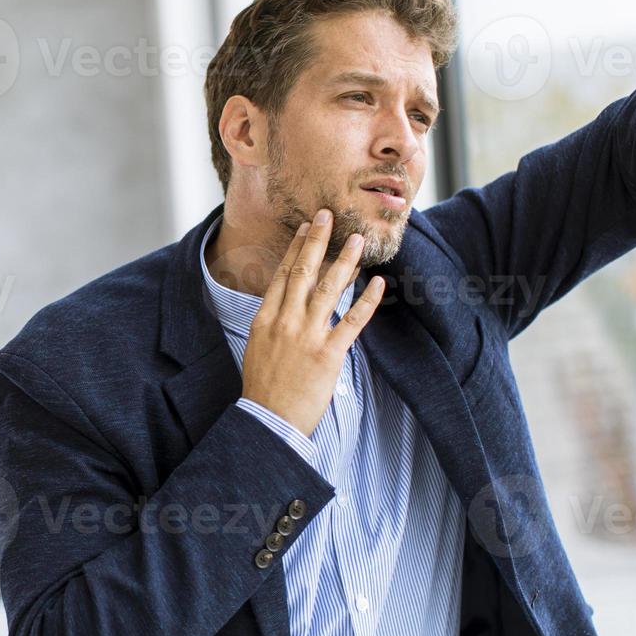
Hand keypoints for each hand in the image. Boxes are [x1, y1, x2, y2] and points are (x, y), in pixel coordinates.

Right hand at [240, 209, 385, 435]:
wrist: (267, 419)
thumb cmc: (262, 387)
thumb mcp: (257, 347)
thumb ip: (271, 322)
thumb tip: (285, 304)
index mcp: (266, 319)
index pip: (283, 275)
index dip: (297, 248)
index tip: (307, 227)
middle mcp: (285, 321)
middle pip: (304, 273)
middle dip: (318, 241)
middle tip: (329, 215)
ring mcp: (307, 336)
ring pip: (329, 290)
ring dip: (345, 261)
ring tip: (358, 240)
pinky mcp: (328, 354)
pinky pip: (352, 322)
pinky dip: (367, 301)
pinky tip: (378, 284)